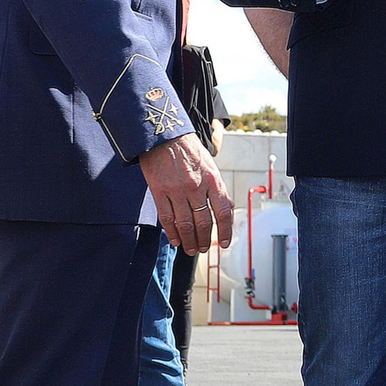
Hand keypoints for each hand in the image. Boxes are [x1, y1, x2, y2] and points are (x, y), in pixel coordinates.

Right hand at [140, 134, 234, 255]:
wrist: (164, 136)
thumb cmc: (189, 151)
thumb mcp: (211, 166)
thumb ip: (218, 189)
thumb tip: (226, 211)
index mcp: (213, 180)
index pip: (223, 212)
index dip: (225, 231)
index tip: (223, 243)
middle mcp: (196, 187)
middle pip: (203, 222)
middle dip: (204, 240)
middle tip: (202, 249)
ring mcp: (177, 190)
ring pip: (185, 224)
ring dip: (188, 240)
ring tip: (190, 249)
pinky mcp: (159, 190)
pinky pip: (167, 218)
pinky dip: (171, 232)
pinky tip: (174, 240)